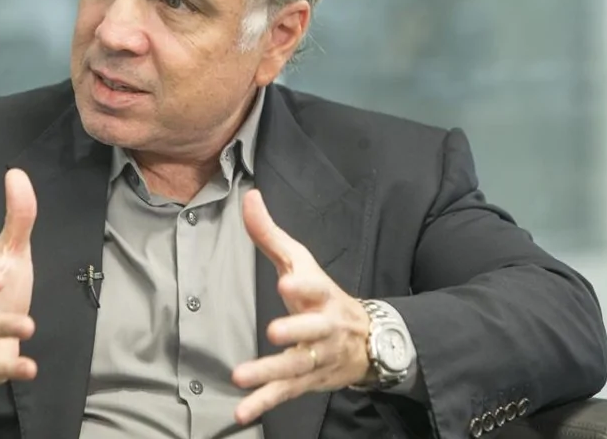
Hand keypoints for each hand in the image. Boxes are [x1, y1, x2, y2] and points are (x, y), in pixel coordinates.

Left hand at [232, 189, 371, 424]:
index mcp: (322, 294)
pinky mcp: (308, 380)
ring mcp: (317, 357)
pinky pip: (285, 393)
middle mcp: (324, 327)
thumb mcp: (299, 262)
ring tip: (240, 377)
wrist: (366, 340)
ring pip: (295, 366)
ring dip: (269, 373)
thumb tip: (249, 196)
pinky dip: (263, 403)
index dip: (303, 285)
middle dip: (295, 330)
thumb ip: (270, 234)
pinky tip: (241, 410)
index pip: (315, 287)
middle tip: (273, 331)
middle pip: (312, 330)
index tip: (288, 282)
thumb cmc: (321, 294)